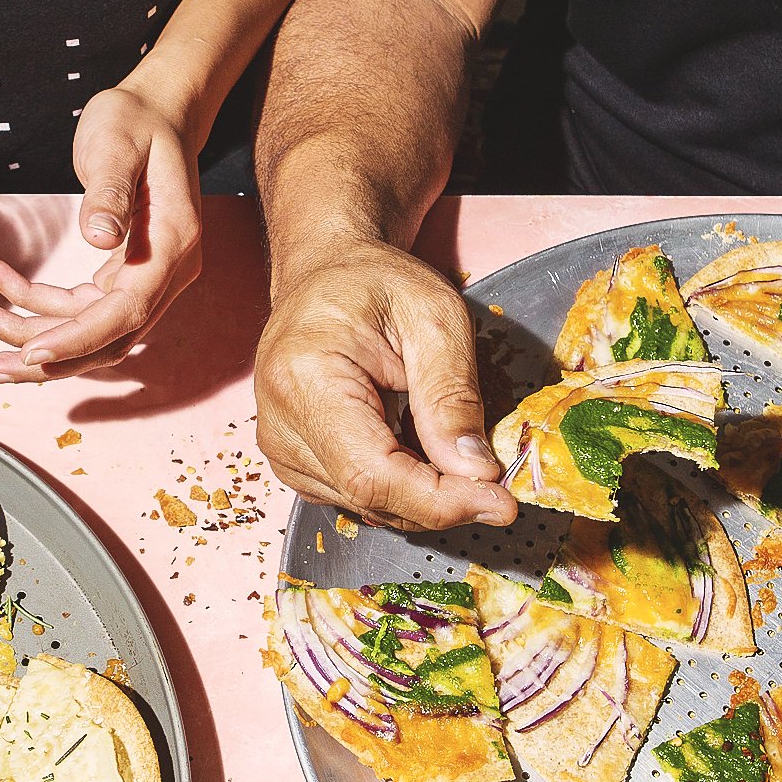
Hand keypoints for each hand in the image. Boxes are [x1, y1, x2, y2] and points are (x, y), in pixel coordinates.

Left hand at [0, 82, 202, 381]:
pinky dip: (36, 300)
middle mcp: (165, 273)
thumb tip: (99, 237)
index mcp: (171, 246)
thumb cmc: (137, 122)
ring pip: (88, 330)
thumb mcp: (117, 143)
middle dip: (46, 359)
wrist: (159, 111)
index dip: (79, 338)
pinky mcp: (123, 272)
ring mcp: (145, 276)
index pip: (127, 312)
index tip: (31, 352)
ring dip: (31, 332)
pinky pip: (78, 304)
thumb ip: (110, 190)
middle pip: (108, 339)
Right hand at [255, 243, 516, 531]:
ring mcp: (283, 451)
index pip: (373, 474)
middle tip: (498, 486)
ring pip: (368, 506)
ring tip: (454, 450)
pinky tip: (421, 449)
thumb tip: (476, 471)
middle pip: (370, 498)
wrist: (325, 275)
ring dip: (425, 496)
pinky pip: (359, 497)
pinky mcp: (296, 464)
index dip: (439, 501)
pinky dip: (404, 488)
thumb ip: (452, 394)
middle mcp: (280, 427)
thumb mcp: (433, 316)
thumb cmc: (374, 283)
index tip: (500, 503)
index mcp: (303, 381)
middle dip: (443, 503)